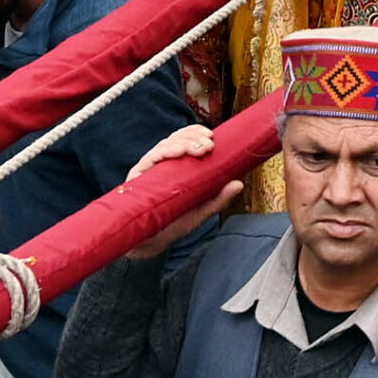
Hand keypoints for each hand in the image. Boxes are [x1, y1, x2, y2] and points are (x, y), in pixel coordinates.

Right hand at [126, 124, 240, 258]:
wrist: (152, 243)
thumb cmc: (176, 223)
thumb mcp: (201, 211)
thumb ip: (219, 198)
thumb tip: (239, 183)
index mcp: (177, 167)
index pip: (185, 141)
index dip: (196, 133)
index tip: (211, 135)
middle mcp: (162, 164)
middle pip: (176, 139)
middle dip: (194, 138)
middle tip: (209, 144)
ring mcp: (150, 169)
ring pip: (165, 145)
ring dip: (183, 143)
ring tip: (198, 148)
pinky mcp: (138, 176)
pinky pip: (151, 157)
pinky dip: (166, 152)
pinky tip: (178, 152)